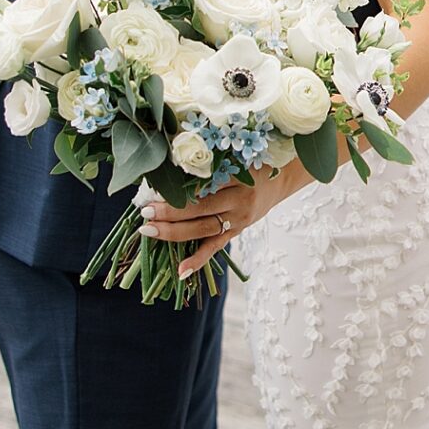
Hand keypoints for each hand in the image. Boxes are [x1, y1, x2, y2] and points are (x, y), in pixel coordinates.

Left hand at [138, 165, 298, 279]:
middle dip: (170, 213)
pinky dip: (197, 260)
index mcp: (238, 177)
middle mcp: (239, 201)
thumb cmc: (253, 163)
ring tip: (150, 232)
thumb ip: (208, 163)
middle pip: (200, 209)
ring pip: (204, 230)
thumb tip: (168, 169)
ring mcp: (239, 220)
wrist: (282, 179)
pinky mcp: (236, 232)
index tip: (152, 192)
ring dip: (175, 233)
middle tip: (145, 213)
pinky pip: (215, 248)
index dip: (178, 190)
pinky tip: (180, 272)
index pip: (203, 185)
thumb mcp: (234, 156)